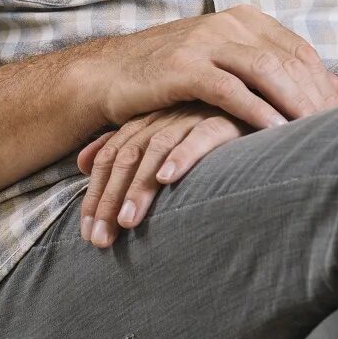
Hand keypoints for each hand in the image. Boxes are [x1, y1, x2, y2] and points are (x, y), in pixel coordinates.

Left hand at [76, 103, 246, 247]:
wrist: (256, 99)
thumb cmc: (206, 122)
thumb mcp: (163, 133)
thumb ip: (124, 144)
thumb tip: (81, 162)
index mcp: (147, 119)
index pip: (111, 157)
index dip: (96, 194)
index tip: (87, 233)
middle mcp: (164, 116)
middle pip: (127, 156)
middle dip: (109, 199)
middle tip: (100, 239)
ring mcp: (191, 115)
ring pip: (155, 149)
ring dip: (139, 186)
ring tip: (127, 221)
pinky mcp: (223, 119)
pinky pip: (199, 137)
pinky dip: (181, 156)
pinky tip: (168, 179)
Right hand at [91, 7, 337, 132]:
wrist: (113, 73)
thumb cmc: (175, 75)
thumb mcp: (228, 63)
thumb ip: (275, 69)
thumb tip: (334, 86)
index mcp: (243, 18)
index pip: (299, 51)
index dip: (322, 85)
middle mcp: (227, 22)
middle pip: (288, 60)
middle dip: (315, 98)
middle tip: (336, 134)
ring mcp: (205, 41)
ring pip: (266, 71)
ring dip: (295, 104)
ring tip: (315, 135)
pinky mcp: (184, 67)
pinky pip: (231, 90)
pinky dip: (257, 111)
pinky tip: (276, 133)